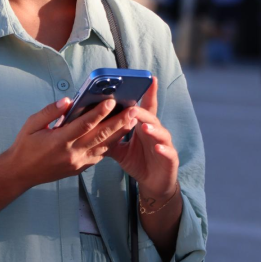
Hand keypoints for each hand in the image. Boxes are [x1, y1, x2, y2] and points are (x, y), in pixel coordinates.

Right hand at [6, 94, 139, 188]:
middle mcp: (71, 153)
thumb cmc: (25, 146)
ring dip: (120, 133)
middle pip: (100, 136)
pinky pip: (100, 156)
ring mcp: (78, 163)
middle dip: (119, 122)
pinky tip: (120, 135)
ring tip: (133, 120)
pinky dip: (111, 145)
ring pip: (104, 147)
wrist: (20, 173)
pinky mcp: (80, 169)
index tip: (112, 101)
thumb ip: (50, 111)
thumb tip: (68, 101)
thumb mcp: (31, 124)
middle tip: (133, 110)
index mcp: (59, 141)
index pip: (84, 125)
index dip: (99, 112)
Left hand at [98, 76, 178, 199]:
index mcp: (144, 126)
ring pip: (161, 133)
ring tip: (143, 127)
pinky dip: (163, 149)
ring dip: (152, 129)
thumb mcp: (120, 148)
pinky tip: (158, 147)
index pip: (145, 107)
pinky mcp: (170, 158)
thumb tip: (90, 124)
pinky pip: (168, 152)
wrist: (153, 183)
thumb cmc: (137, 161)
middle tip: (132, 108)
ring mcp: (165, 144)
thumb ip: (109, 135)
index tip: (149, 78)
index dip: (149, 93)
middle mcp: (156, 132)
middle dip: (142, 112)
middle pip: (150, 117)